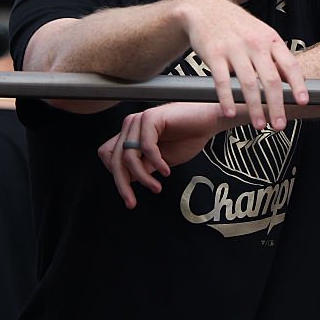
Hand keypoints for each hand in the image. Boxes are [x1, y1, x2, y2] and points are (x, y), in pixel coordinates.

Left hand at [97, 102, 231, 208]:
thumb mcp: (162, 160)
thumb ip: (144, 167)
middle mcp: (132, 126)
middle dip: (122, 184)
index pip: (109, 156)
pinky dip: (156, 163)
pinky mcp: (151, 117)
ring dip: (142, 176)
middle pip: (114, 159)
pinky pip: (146, 146)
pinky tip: (166, 170)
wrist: (209, 121)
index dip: (116, 176)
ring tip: (156, 187)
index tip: (129, 194)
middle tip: (132, 202)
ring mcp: (139, 121)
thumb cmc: (189, 136)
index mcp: (132, 134)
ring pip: (128, 156)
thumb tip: (129, 181)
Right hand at [184, 0, 308, 129]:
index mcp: (270, 39)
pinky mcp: (214, 54)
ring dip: (255, 108)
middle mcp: (255, 44)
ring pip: (248, 83)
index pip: (289, 64)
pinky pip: (222, 81)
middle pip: (270, 79)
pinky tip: (230, 112)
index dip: (298, 84)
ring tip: (259, 124)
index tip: (303, 102)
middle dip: (277, 105)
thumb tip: (295, 79)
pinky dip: (227, 99)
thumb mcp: (261, 34)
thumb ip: (276, 56)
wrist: (205, 9)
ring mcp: (234, 49)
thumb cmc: (237, 26)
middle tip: (280, 124)